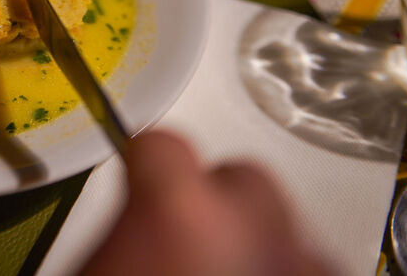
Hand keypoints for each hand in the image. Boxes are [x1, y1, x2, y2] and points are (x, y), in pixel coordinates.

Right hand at [81, 130, 334, 275]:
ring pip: (284, 223)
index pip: (161, 144)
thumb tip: (132, 219)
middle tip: (186, 241)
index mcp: (177, 210)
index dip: (144, 158)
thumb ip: (123, 226)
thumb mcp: (94, 265)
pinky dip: (284, 268)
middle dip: (215, 201)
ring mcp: (299, 260)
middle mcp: (250, 225)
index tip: (138, 169)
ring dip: (255, 241)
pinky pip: (312, 262)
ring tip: (223, 268)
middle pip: (240, 177)